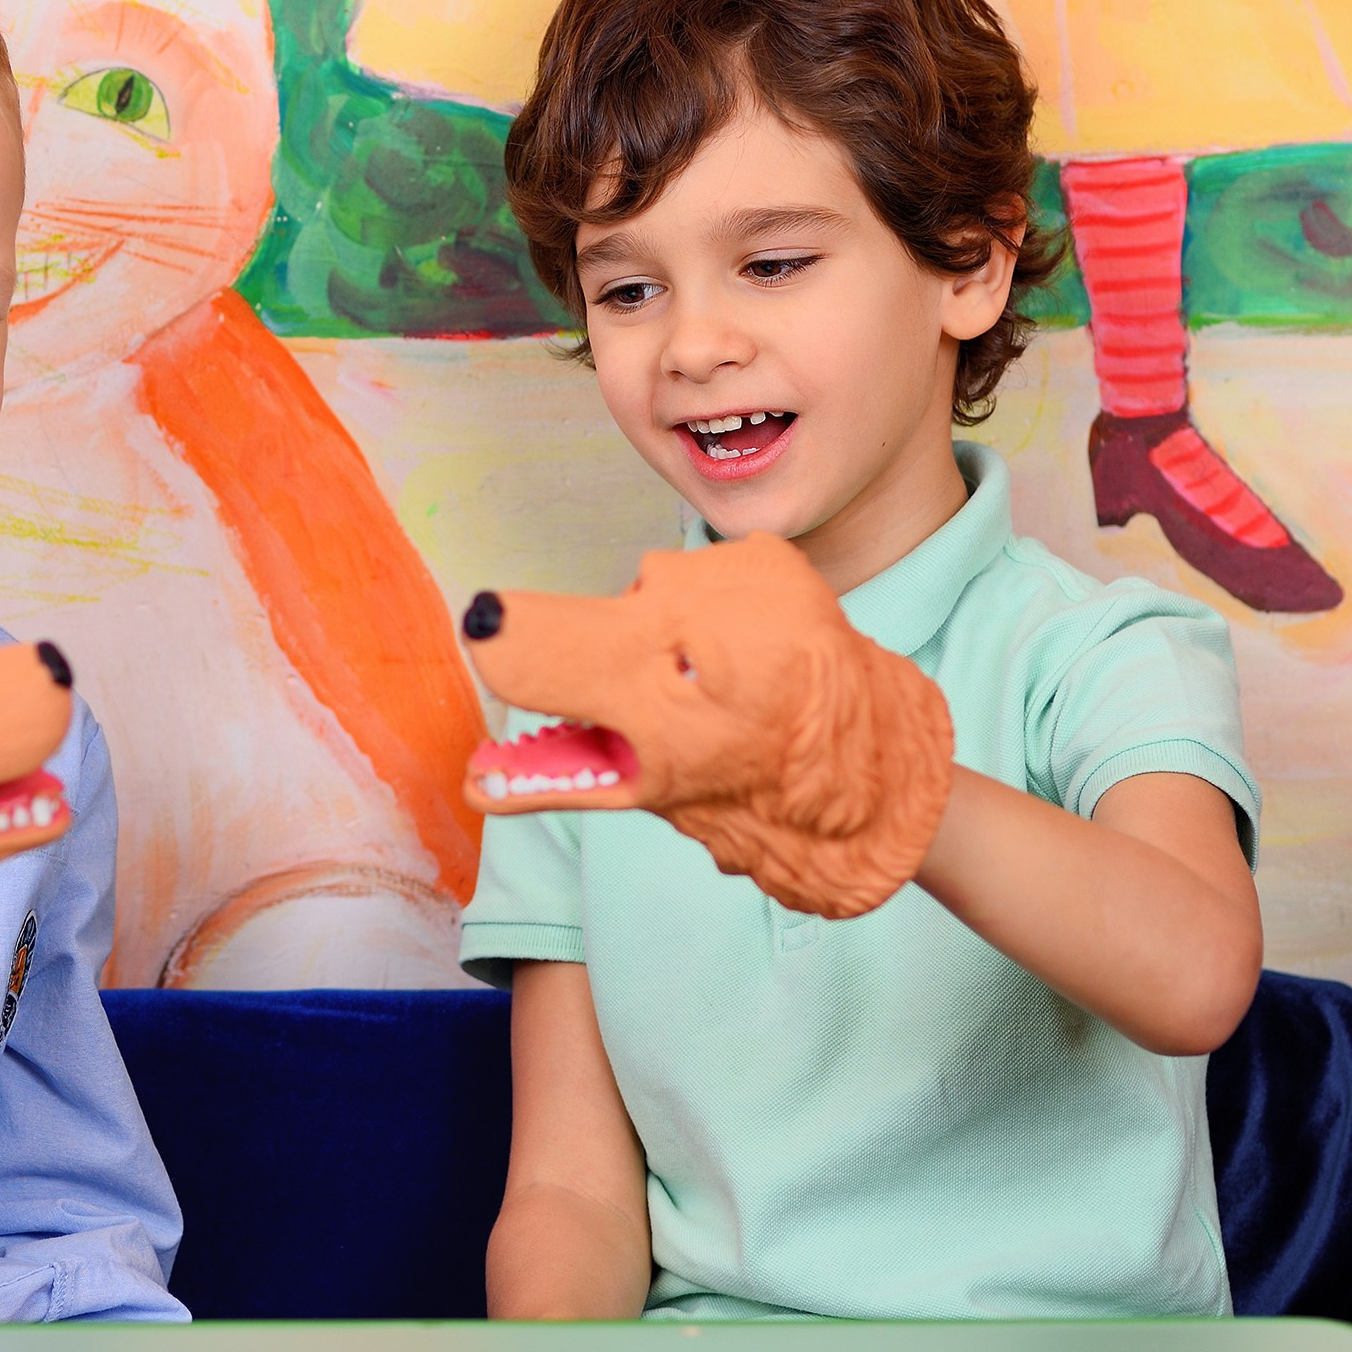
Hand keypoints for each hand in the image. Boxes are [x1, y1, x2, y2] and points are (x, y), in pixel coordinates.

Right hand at [457, 535, 951, 916]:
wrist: (877, 772)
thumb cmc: (761, 796)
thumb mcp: (655, 796)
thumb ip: (559, 778)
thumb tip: (474, 783)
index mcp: (674, 696)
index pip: (560, 648)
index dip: (511, 642)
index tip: (480, 629)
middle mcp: (706, 621)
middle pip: (610, 620)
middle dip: (619, 660)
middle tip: (671, 710)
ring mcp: (743, 577)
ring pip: (656, 595)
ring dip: (668, 633)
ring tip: (720, 684)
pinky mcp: (769, 554)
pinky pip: (702, 574)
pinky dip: (710, 608)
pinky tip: (744, 649)